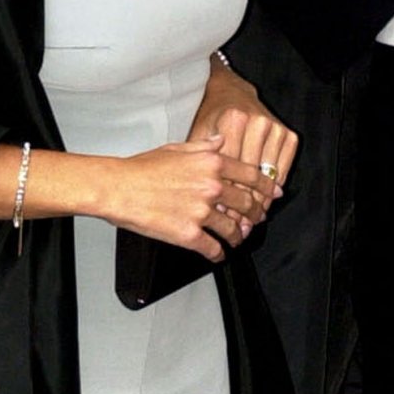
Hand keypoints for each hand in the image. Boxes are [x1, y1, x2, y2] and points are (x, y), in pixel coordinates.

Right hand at [107, 136, 267, 260]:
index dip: (266, 187)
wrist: (119, 188)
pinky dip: (218, 253)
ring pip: (232, 228)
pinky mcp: (189, 235)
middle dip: (256, 214)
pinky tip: (218, 253)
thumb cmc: (143, 167)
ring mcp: (202, 212)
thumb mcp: (178, 147)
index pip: (251, 176)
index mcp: (212, 163)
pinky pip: (213, 248)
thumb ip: (205, 145)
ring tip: (236, 239)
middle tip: (257, 219)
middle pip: (247, 204)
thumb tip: (220, 140)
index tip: (274, 194)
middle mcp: (212, 187)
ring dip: (237, 236)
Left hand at [189, 56, 298, 210]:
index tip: (222, 218)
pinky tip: (267, 201)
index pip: (230, 170)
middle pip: (250, 176)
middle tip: (240, 226)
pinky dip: (275, 187)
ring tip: (254, 219)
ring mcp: (273, 127)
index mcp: (231, 121)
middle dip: (244, 205)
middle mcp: (255, 122)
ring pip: (268, 175)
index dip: (225, 197)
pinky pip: (283, 168)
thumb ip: (201, 165)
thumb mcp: (198, 134)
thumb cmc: (211, 117)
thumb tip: (210, 202)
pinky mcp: (286, 133)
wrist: (230, 91)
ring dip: (262, 201)